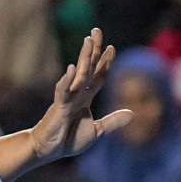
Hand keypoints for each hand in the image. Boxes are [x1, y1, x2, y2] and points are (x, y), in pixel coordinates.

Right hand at [28, 28, 129, 160]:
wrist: (48, 150)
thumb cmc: (68, 140)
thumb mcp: (97, 131)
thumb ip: (113, 121)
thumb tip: (133, 113)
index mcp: (85, 98)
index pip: (97, 76)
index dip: (105, 62)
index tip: (111, 47)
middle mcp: (77, 94)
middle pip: (87, 68)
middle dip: (93, 50)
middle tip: (96, 31)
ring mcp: (67, 98)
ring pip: (78, 75)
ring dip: (83, 58)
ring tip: (88, 41)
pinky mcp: (58, 107)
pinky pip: (63, 91)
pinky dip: (67, 81)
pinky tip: (72, 68)